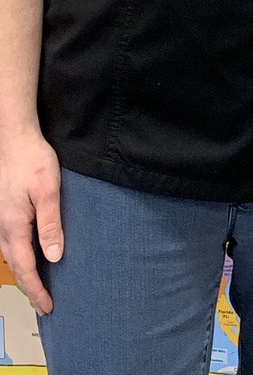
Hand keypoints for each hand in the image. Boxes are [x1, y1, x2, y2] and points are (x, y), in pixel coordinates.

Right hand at [0, 131, 62, 314]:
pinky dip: (21, 255)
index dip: (37, 290)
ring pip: (12, 255)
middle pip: (16, 266)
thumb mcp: (48, 191)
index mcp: (13, 227)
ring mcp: (1, 220)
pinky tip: (32, 254)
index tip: (48, 306)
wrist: (14, 139)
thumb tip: (54, 256)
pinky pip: (11, 241)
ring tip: (40, 285)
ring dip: (25, 272)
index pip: (26, 268)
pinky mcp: (4, 211)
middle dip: (30, 287)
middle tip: (45, 304)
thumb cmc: (32, 160)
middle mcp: (3, 228)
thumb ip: (51, 224)